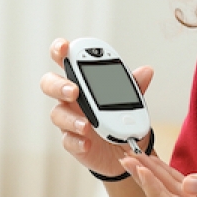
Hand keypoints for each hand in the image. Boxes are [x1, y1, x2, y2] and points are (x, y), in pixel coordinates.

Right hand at [40, 37, 152, 178]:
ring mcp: (69, 120)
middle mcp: (71, 99)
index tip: (65, 47)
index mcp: (82, 81)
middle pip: (50, 84)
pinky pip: (67, 140)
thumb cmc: (121, 119)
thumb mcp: (131, 102)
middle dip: (59, 85)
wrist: (125, 149)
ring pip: (57, 114)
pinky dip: (77, 141)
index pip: (65, 60)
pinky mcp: (72, 142)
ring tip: (87, 125)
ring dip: (71, 118)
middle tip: (74, 91)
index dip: (60, 50)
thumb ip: (134, 87)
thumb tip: (146, 70)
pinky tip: (87, 143)